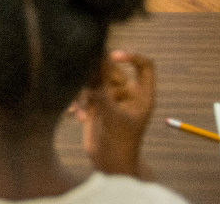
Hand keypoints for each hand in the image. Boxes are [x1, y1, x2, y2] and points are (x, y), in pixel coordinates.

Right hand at [73, 50, 154, 177]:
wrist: (109, 164)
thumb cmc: (119, 142)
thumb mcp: (112, 114)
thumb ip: (104, 87)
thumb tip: (97, 61)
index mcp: (141, 95)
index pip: (144, 66)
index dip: (131, 56)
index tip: (113, 56)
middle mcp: (127, 93)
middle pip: (113, 70)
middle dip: (97, 77)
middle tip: (87, 83)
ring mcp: (111, 98)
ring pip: (95, 81)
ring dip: (85, 94)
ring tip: (84, 113)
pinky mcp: (97, 105)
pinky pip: (85, 93)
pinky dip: (79, 102)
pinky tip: (75, 115)